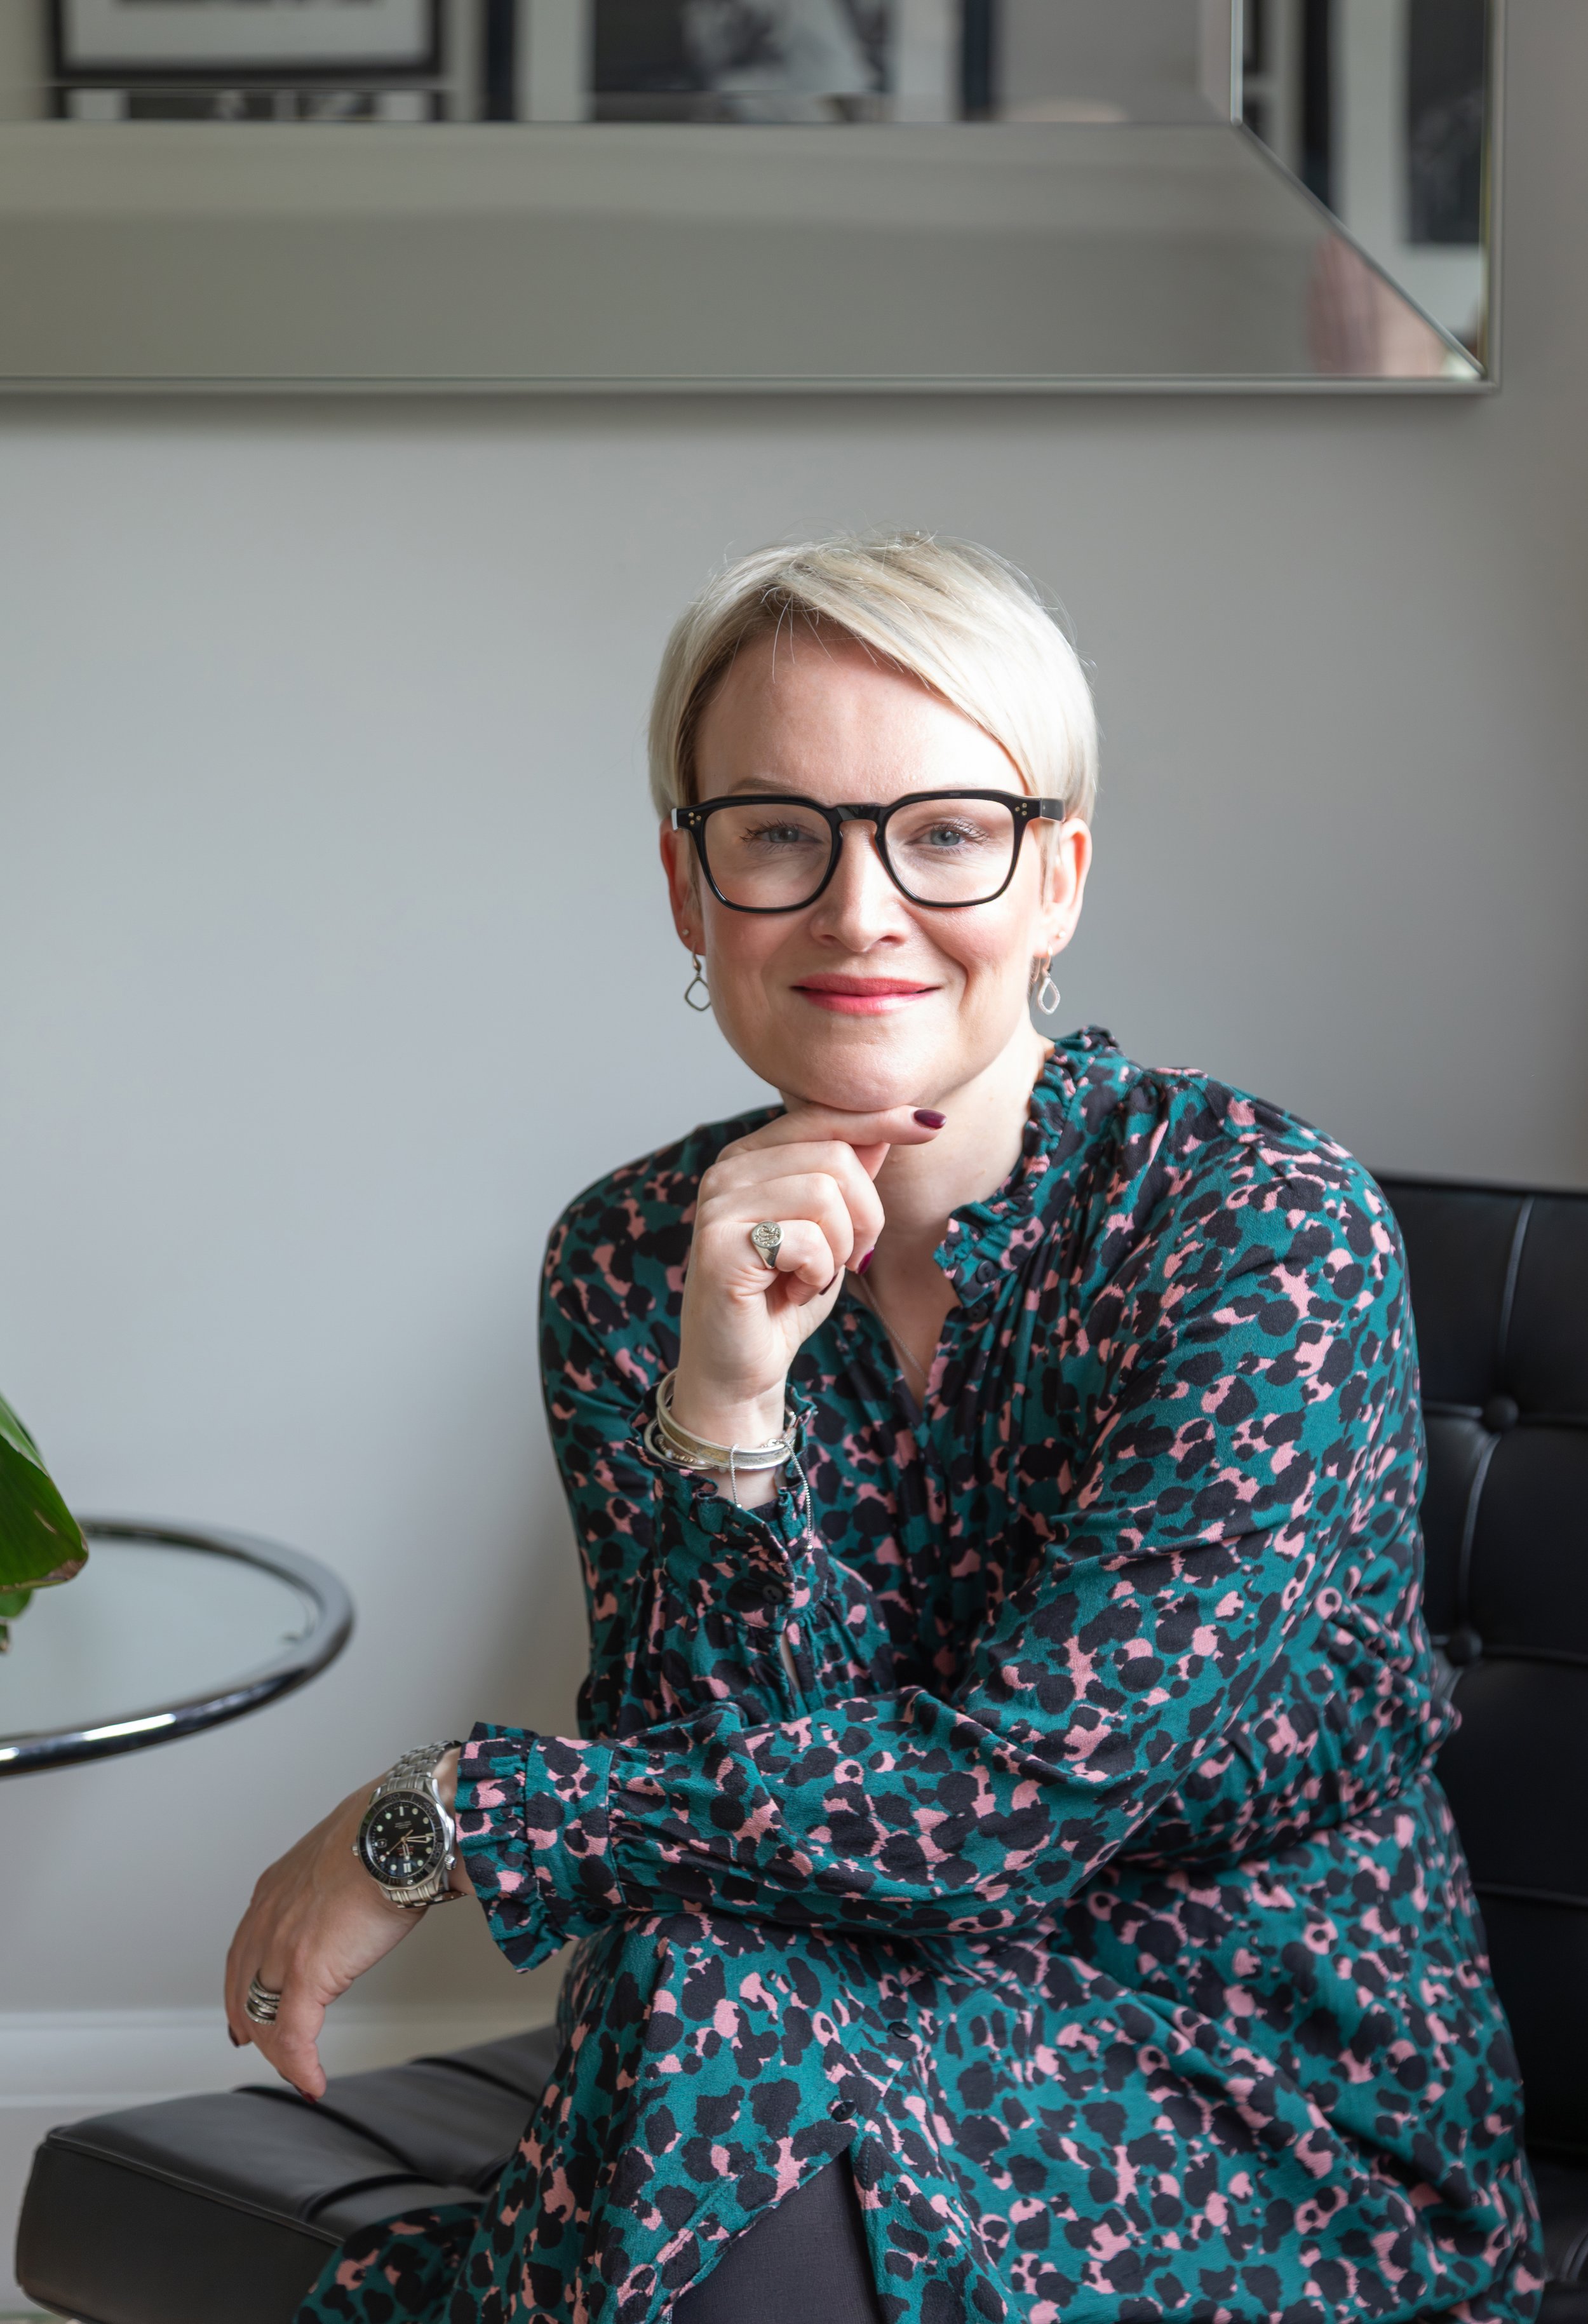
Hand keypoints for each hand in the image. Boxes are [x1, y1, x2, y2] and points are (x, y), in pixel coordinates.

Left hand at [223, 1752, 466, 2099]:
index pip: (244, 1948)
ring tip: (297, 2070)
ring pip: (261, 2016)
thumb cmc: (390, 1830)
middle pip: (242, 1987)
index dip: (241, 1983)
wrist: (403, 1827)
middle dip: (247, 2022)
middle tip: (256, 2045)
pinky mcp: (305, 1973)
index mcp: (276, 1887)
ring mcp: (281, 1947)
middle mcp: (268, 1917)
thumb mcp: (346, 1851)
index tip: (245, 2006)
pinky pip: (291, 2037)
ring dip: (278, 2050)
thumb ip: (340, 1876)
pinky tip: (313, 2081)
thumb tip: (369, 1878)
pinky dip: (300, 2066)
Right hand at [672, 1102, 945, 1447]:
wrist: (741, 1370)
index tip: (932, 1124)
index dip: (878, 1120)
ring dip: (839, 1248)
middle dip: (863, 1215)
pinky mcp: (720, 1245)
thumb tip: (885, 1128)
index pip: (822, 1119)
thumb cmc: (783, 1300)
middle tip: (844, 1259)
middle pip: (834, 1157)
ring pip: (825, 1194)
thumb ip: (847, 1178)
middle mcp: (726, 1171)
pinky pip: (807, 1239)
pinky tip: (792, 1292)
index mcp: (749, 1158)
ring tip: (811, 1276)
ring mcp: (718, 1205)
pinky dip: (817, 1274)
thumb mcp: (831, 1231)